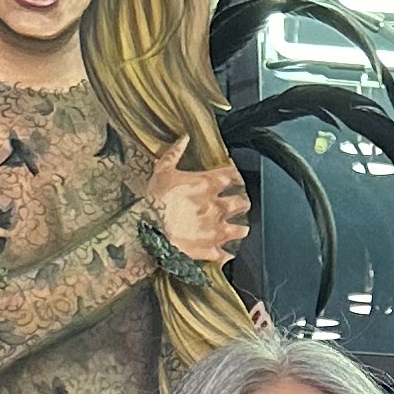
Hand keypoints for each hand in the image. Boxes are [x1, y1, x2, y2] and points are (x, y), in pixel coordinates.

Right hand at [146, 149, 250, 268]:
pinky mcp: (212, 250)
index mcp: (209, 185)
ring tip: (238, 229)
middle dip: (242, 202)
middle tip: (239, 203)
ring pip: (241, 230)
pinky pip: (227, 255)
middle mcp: (219, 207)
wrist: (150, 231)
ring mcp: (218, 230)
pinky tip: (226, 253)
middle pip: (243, 203)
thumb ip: (174, 154)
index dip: (235, 176)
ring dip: (240, 229)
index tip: (233, 178)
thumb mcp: (162, 171)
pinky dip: (227, 254)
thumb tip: (183, 139)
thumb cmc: (155, 199)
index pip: (232, 176)